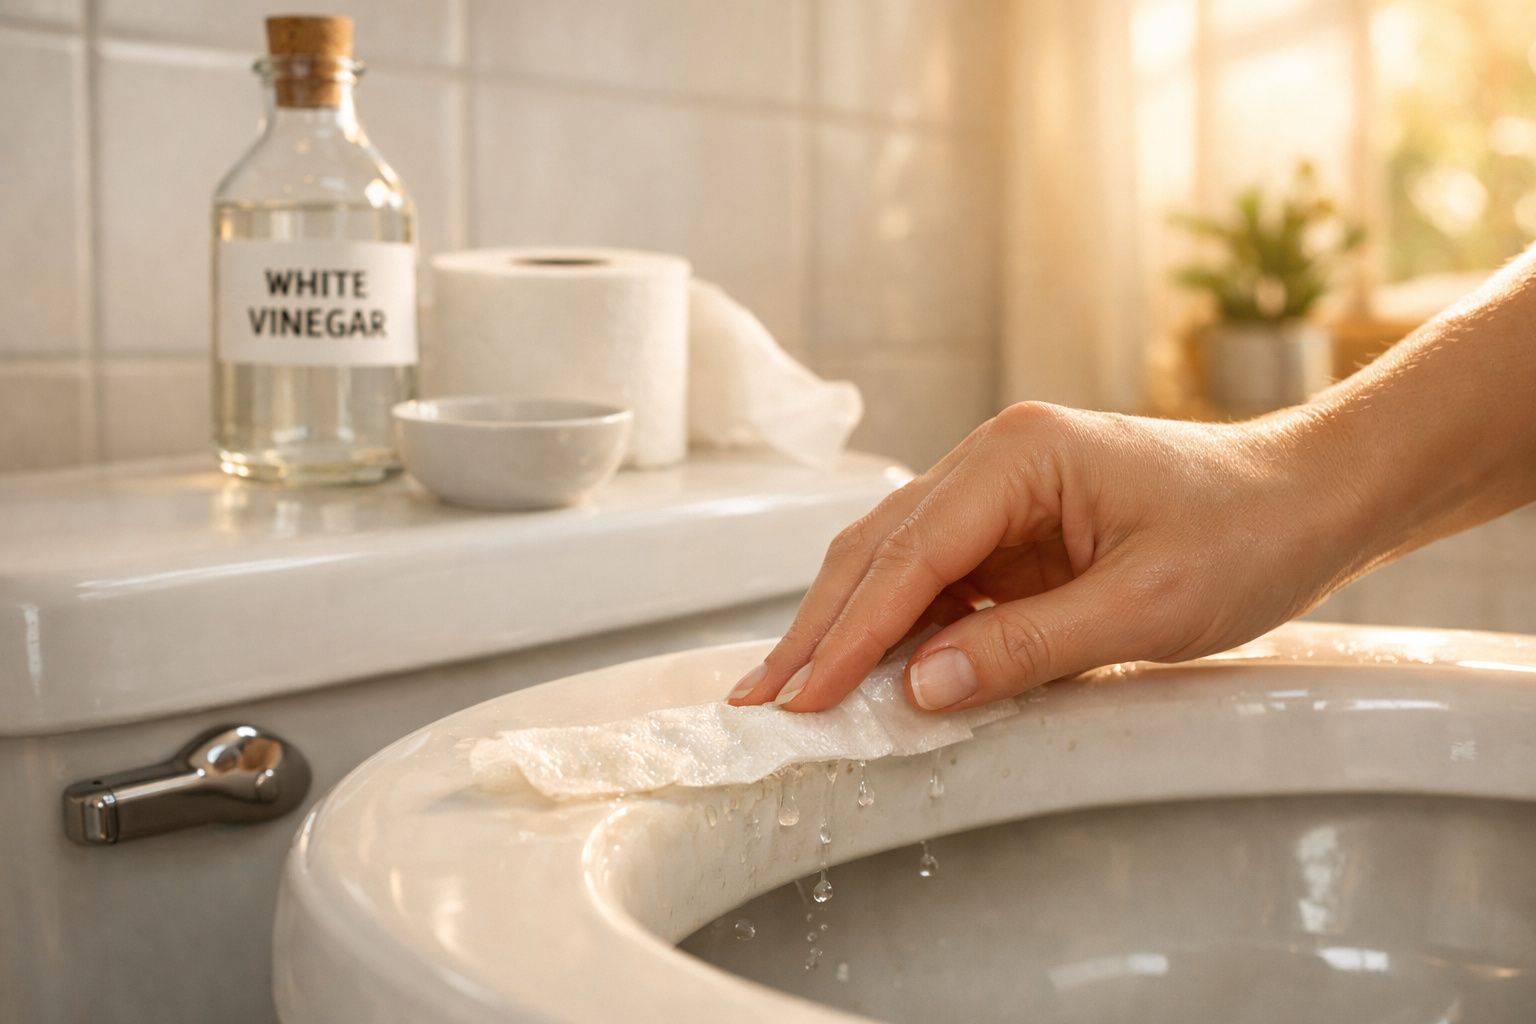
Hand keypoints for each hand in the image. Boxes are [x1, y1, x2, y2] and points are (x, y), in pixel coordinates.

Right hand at [725, 402, 1353, 712]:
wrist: (1306, 498)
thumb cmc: (1245, 533)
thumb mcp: (1145, 606)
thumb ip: (1027, 647)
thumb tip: (924, 688)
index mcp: (1020, 455)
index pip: (911, 554)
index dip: (852, 633)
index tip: (806, 696)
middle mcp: (995, 460)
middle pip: (880, 550)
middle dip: (820, 627)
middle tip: (762, 699)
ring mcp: (1000, 491)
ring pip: (895, 561)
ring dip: (846, 627)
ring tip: (793, 690)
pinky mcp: (1014, 527)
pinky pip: (938, 578)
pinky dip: (899, 627)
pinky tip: (868, 670)